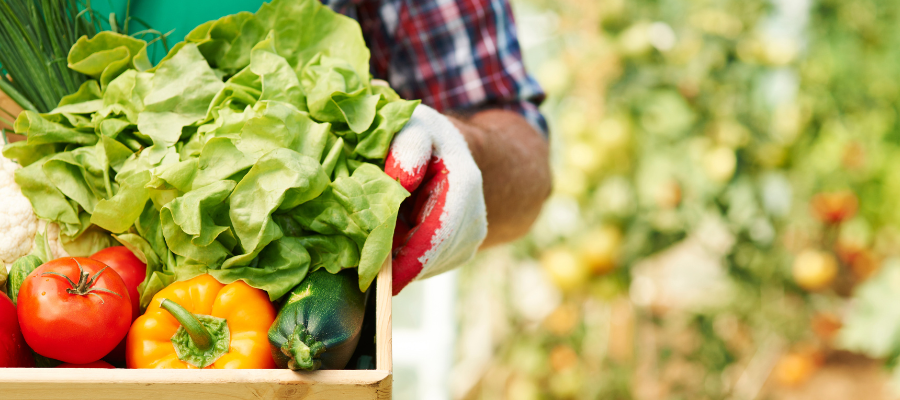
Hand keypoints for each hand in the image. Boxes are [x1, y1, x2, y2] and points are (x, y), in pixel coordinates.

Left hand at [385, 105, 486, 294]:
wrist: (446, 151)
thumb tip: (404, 180)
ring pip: (428, 265)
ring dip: (399, 262)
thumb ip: (408, 147)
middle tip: (361, 269)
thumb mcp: (413, 128)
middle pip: (431, 256)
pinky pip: (428, 266)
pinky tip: (393, 241)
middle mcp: (474, 216)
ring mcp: (471, 238)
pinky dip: (406, 260)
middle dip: (395, 266)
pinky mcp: (461, 251)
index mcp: (463, 184)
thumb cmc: (421, 136)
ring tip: (375, 241)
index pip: (437, 234)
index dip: (409, 261)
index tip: (381, 281)